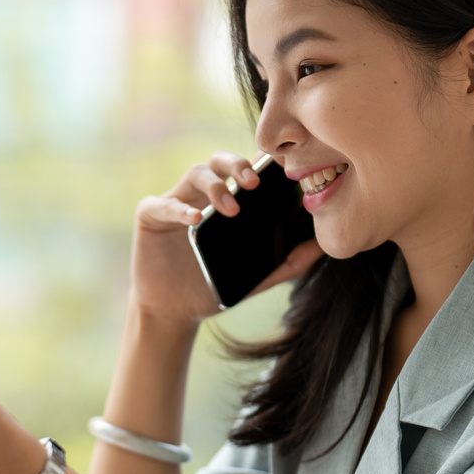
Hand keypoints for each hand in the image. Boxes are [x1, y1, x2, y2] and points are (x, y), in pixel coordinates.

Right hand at [131, 151, 325, 324]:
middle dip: (237, 165)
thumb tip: (323, 247)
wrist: (175, 313)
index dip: (261, 163)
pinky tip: (195, 220)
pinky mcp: (150, 215)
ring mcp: (176, 201)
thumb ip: (288, 262)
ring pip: (195, 173)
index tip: (282, 168)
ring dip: (214, 186)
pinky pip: (163, 204)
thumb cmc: (213, 286)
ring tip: (230, 208)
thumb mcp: (256, 276)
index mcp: (227, 200)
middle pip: (219, 160)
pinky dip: (179, 209)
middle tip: (253, 182)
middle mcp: (202, 195)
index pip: (245, 171)